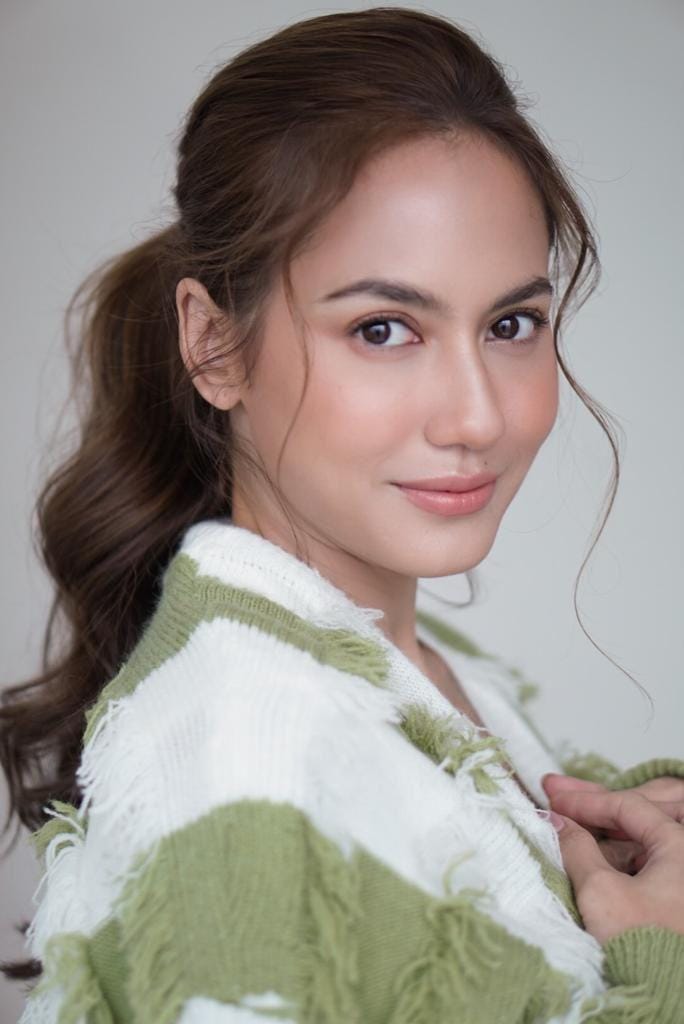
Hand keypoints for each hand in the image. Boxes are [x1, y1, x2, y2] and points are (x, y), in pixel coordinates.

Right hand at [544, 786, 683, 942]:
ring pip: (643, 834)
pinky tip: (592, 854)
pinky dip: (619, 851)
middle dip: (597, 801)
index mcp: (682, 845)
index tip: (554, 797)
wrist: (666, 997)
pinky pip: (647, 858)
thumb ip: (575, 847)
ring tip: (570, 825)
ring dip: (606, 828)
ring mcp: (683, 875)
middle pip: (641, 810)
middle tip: (558, 790)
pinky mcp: (677, 896)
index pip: (629, 805)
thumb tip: (556, 822)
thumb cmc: (642, 944)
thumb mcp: (600, 891)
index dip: (586, 799)